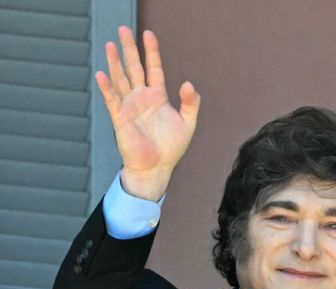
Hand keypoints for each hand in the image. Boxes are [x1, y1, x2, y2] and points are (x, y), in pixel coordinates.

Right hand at [96, 26, 199, 200]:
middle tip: (123, 29)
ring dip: (115, 63)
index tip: (148, 34)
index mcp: (157, 97)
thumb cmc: (171, 148)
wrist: (156, 168)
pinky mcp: (120, 119)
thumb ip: (190, 103)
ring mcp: (129, 107)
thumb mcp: (188, 123)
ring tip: (110, 44)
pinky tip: (102, 74)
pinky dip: (107, 88)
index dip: (151, 52)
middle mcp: (141, 98)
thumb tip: (188, 83)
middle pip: (133, 68)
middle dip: (129, 49)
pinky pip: (112, 100)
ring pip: (121, 79)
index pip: (153, 68)